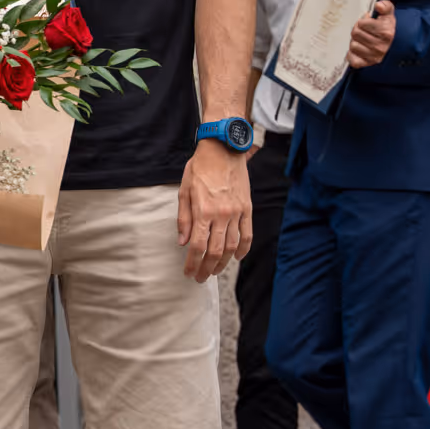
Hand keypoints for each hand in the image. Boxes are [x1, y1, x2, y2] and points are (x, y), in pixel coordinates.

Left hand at [177, 140, 251, 282]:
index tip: (189, 273)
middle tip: (200, 278)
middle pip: (215, 251)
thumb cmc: (199, 168)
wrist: (223, 150)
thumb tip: (182, 242)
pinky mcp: (247, 208)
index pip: (197, 246)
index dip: (192, 263)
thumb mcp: (184, 190)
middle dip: (206, 268)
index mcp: (202, 211)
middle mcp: (221, 215)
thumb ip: (183, 218)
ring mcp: (236, 212)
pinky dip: (244, 249)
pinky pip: (248, 234)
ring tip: (214, 270)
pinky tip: (237, 258)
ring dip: (223, 263)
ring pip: (232, 246)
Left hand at [347, 0, 395, 68]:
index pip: (361, 23)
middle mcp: (380, 46)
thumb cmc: (388, 30)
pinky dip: (353, 55)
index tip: (368, 23)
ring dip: (356, 42)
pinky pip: (352, 59)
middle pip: (355, 33)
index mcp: (386, 33)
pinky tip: (360, 51)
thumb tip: (378, 5)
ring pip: (353, 45)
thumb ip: (385, 6)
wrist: (395, 46)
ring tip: (363, 41)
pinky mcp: (367, 64)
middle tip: (365, 32)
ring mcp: (374, 56)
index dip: (363, 22)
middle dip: (358, 31)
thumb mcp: (389, 15)